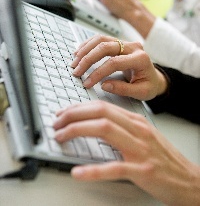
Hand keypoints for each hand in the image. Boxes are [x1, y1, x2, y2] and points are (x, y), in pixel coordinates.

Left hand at [53, 101, 199, 204]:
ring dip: (77, 131)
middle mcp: (137, 130)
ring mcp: (140, 149)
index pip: (102, 106)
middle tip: (57, 122)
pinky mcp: (142, 170)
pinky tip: (78, 172)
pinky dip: (93, 170)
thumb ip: (122, 127)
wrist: (188, 178)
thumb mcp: (143, 135)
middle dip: (73, 114)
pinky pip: (115, 168)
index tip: (63, 113)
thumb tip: (95, 123)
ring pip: (104, 130)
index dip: (78, 108)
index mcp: (136, 121)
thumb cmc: (162, 157)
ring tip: (60, 136)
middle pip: (100, 113)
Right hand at [71, 34, 166, 100]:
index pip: (114, 62)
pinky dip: (88, 45)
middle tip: (77, 70)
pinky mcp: (119, 43)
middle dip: (88, 59)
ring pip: (101, 39)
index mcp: (140, 59)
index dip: (98, 72)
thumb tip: (104, 85)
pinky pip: (101, 39)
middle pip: (105, 47)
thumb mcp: (141, 92)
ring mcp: (126, 43)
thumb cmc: (149, 85)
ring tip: (75, 61)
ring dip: (85, 49)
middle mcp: (133, 47)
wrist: (154, 78)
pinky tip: (79, 52)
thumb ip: (123, 89)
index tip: (87, 82)